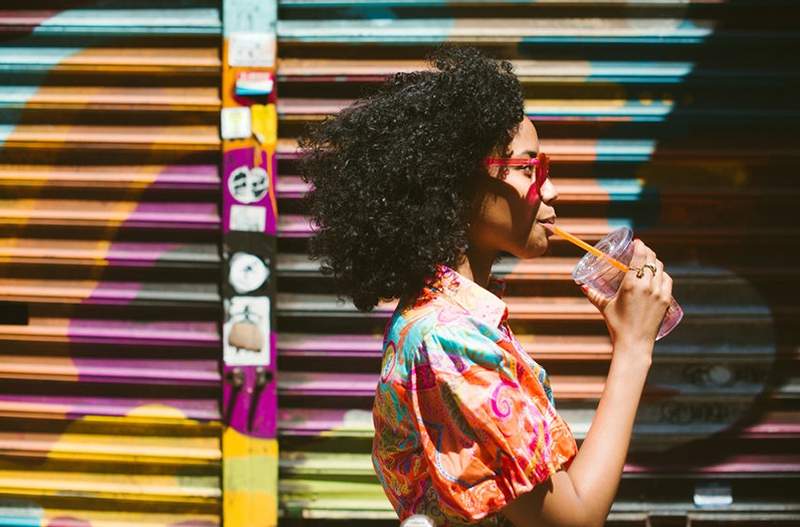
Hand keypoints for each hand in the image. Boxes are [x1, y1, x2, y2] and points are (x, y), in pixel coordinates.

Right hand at [581, 239, 672, 354]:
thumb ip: (593, 294)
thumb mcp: (604, 307)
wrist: (634, 343)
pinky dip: (662, 274)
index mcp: (631, 284)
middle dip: (647, 251)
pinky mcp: (666, 300)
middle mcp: (647, 285)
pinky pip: (667, 280)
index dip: (639, 246)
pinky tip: (657, 274)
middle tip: (641, 249)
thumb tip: (581, 285)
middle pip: (651, 259)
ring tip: (648, 260)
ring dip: (654, 261)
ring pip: (660, 268)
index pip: (639, 257)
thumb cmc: (617, 325)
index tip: (636, 242)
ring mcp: (659, 293)